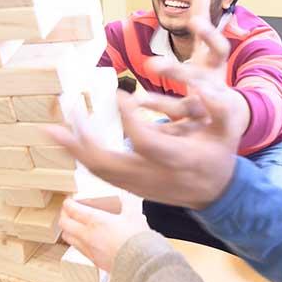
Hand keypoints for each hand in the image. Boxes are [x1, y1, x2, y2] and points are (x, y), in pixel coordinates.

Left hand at [46, 0, 247, 209]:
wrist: (216, 193)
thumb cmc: (220, 155)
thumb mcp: (228, 129)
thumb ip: (219, 106)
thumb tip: (202, 87)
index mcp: (176, 159)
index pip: (144, 141)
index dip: (129, 119)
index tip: (119, 94)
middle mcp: (153, 175)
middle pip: (108, 163)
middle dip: (83, 140)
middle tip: (68, 113)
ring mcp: (139, 184)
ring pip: (99, 171)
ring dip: (75, 149)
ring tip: (53, 129)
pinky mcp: (132, 187)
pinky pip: (101, 173)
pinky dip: (82, 156)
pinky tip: (68, 141)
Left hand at [59, 195, 148, 272]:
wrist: (139, 263)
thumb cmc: (136, 239)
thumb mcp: (133, 215)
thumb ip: (127, 204)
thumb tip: (126, 197)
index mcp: (95, 220)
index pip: (72, 210)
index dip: (68, 204)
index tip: (69, 201)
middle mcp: (87, 234)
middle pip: (64, 223)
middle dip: (64, 215)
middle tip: (68, 212)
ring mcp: (88, 249)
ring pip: (68, 237)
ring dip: (68, 229)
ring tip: (74, 225)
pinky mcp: (93, 260)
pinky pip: (78, 249)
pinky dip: (78, 241)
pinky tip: (85, 239)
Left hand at [147, 0, 249, 137]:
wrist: (233, 115)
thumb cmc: (212, 75)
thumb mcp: (209, 49)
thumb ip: (204, 20)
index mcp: (216, 66)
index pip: (218, 47)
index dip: (208, 34)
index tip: (195, 20)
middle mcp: (213, 88)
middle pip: (197, 79)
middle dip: (177, 72)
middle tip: (153, 65)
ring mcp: (204, 111)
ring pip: (185, 108)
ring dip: (162, 104)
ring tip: (139, 100)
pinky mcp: (192, 128)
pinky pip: (175, 130)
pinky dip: (161, 130)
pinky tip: (144, 129)